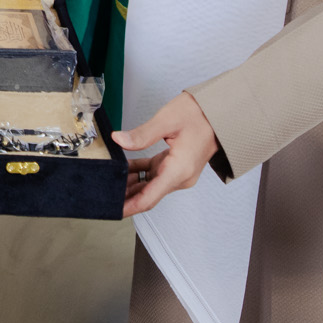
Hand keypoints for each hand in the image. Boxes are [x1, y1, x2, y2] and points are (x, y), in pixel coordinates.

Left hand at [111, 91, 218, 217]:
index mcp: (179, 171)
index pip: (149, 198)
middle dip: (125, 196)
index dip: (129, 206)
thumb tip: (119, 140)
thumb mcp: (167, 120)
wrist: (221, 112)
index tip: (112, 210)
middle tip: (101, 193)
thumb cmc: (200, 115)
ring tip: (107, 180)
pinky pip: (154, 174)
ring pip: (149, 185)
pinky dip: (139, 172)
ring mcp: (178, 173)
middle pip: (147, 194)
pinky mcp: (176, 166)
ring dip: (130, 184)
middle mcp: (180, 177)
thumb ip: (142, 135)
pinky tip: (122, 168)